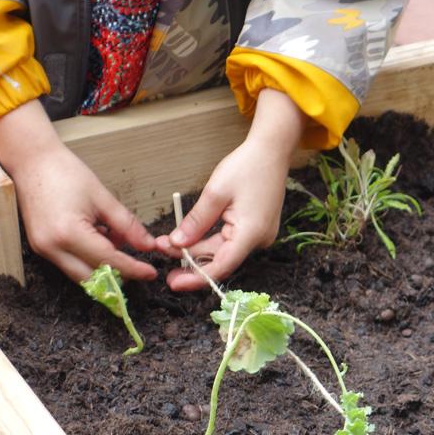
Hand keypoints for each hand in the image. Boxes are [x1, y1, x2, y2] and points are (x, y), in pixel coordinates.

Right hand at [0, 101, 156, 281]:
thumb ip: (128, 226)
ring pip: (80, 275)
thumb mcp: (103, 199)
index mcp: (69, 234)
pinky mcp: (40, 247)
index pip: (108, 261)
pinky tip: (100, 238)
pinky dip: (89, 259)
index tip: (151, 272)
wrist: (31, 161)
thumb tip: (148, 245)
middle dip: (118, 276)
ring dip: (103, 268)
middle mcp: (52, 247)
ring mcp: (43, 249)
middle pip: (93, 279)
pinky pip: (70, 264)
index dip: (133, 269)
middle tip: (139, 266)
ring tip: (117, 241)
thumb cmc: (65, 173)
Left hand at [158, 88, 304, 290]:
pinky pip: (230, 242)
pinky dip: (209, 242)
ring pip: (223, 251)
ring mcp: (259, 235)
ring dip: (197, 250)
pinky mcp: (256, 229)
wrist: (272, 151)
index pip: (222, 266)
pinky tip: (189, 238)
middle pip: (221, 260)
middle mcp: (259, 240)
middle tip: (162, 254)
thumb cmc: (247, 166)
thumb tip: (176, 244)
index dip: (196, 277)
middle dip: (190, 260)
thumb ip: (195, 222)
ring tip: (168, 244)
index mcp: (251, 233)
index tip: (174, 283)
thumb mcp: (215, 193)